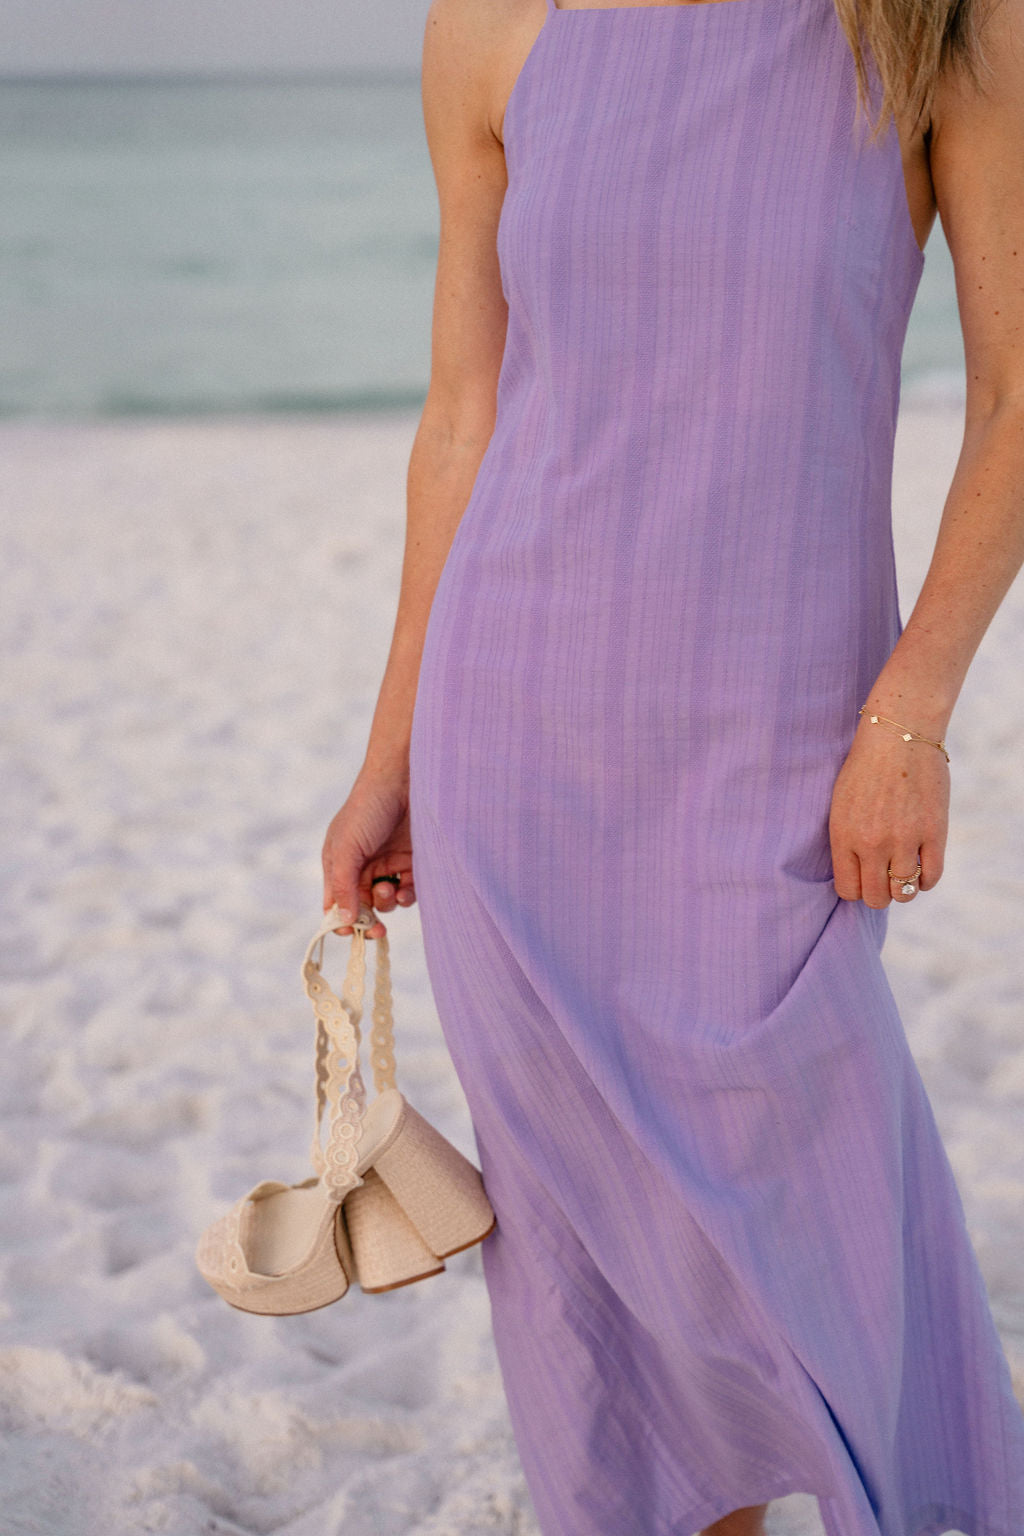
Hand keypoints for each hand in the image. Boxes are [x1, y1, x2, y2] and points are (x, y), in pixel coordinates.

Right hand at [321, 767, 416, 938]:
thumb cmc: (368, 807)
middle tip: (378, 929)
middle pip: (363, 906)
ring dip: (387, 903)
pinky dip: (406, 894)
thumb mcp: (347, 847)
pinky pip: (408, 890)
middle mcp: (362, 865)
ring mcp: (387, 863)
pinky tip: (405, 887)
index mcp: (339, 862)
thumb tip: (343, 922)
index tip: (353, 933)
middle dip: (369, 919)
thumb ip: (343, 885)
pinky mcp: (411, 860)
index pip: (335, 901)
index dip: (342, 920)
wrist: (406, 778)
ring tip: (389, 888)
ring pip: (386, 901)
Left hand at [828, 712, 949, 908]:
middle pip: (876, 898)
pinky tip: (921, 866)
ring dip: (903, 888)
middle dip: (879, 894)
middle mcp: (872, 843)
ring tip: (902, 871)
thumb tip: (855, 876)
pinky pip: (931, 877)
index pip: (848, 890)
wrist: (898, 736)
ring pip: (904, 892)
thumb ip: (846, 841)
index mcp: (844, 836)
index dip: (856, 889)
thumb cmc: (865, 769)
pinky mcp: (933, 832)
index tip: (863, 878)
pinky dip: (926, 880)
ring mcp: (904, 839)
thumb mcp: (840, 806)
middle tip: (883, 877)